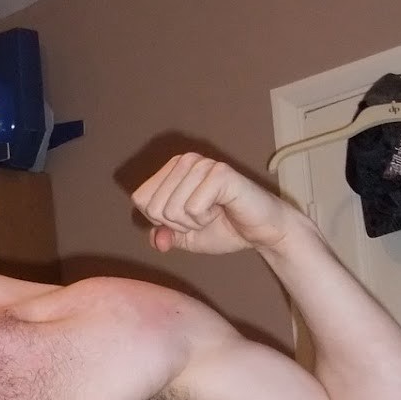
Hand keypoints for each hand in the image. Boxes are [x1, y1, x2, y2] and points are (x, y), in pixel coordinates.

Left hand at [132, 153, 291, 254]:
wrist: (260, 231)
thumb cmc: (224, 228)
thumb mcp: (183, 237)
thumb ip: (162, 236)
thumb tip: (156, 239)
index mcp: (172, 169)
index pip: (140, 200)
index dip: (161, 220)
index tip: (187, 218)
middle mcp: (185, 160)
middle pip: (153, 206)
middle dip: (177, 224)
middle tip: (203, 217)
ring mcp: (202, 164)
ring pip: (172, 209)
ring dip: (193, 222)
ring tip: (214, 212)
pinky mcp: (220, 173)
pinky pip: (192, 208)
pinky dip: (205, 218)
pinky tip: (223, 209)